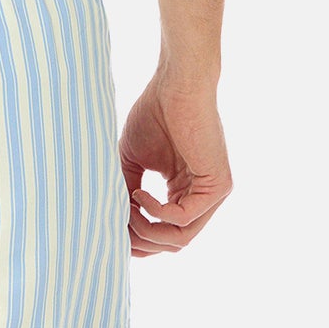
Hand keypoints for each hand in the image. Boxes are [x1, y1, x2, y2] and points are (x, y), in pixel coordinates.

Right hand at [119, 73, 231, 256]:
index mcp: (185, 192)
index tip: (110, 234)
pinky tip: (139, 193)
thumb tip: (112, 221)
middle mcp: (202, 198)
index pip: (166, 234)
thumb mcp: (133, 160)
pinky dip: (157, 212)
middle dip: (141, 241)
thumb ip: (127, 189)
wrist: (176, 84)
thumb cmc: (155, 113)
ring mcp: (213, 194)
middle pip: (173, 243)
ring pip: (180, 238)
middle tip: (114, 228)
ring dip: (147, 231)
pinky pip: (184, 218)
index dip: (138, 240)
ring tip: (125, 210)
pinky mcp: (218, 186)